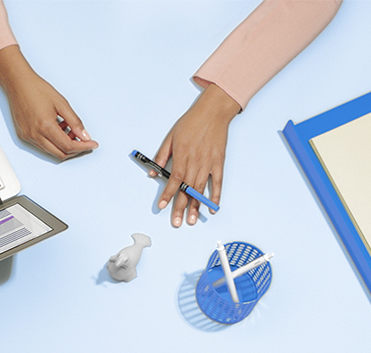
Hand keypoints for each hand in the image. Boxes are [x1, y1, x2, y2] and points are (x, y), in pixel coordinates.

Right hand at [0, 45, 96, 160]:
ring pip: (51, 152)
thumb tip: (85, 136)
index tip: (92, 144)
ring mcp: (28, 137)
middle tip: (84, 140)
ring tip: (68, 129)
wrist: (18, 83)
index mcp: (45, 126)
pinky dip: (53, 142)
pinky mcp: (23, 136)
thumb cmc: (38, 89)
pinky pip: (42, 146)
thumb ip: (74, 122)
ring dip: (63, 146)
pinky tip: (57, 129)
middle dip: (75, 150)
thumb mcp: (61, 103)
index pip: (68, 146)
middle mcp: (35, 135)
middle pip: (60, 154)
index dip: (83, 147)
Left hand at [153, 83, 239, 226]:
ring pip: (200, 189)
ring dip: (196, 206)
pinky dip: (215, 196)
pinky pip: (217, 183)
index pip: (173, 180)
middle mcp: (195, 162)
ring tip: (191, 220)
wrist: (213, 111)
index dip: (168, 194)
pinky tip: (212, 207)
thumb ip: (162, 155)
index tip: (162, 206)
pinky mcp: (218, 163)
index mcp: (182, 155)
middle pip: (186, 189)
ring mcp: (208, 163)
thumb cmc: (191, 122)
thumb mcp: (171, 136)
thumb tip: (152, 172)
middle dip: (180, 207)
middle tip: (177, 222)